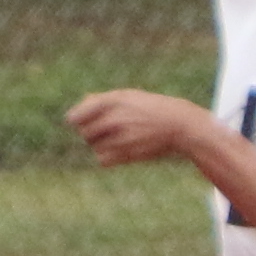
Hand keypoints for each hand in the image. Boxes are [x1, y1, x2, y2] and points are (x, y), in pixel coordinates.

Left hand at [66, 90, 216, 170]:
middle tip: (111, 130)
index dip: (78, 121)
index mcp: (113, 101)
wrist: (181, 125)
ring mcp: (120, 137)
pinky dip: (108, 157)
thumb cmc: (154, 108)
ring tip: (122, 138)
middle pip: (84, 133)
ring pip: (94, 147)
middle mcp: (114, 118)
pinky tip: (123, 149)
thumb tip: (83, 102)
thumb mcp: (131, 96)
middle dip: (93, 133)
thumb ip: (103, 99)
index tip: (83, 122)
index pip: (74, 118)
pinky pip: (102, 160)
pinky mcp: (127, 153)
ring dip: (102, 145)